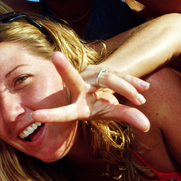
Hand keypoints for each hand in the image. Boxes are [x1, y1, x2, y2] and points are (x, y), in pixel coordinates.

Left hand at [32, 52, 150, 131]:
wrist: (101, 85)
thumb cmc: (99, 104)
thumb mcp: (109, 112)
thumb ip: (125, 117)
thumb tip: (145, 125)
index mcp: (77, 104)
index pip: (64, 112)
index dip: (51, 115)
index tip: (35, 117)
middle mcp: (79, 87)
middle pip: (73, 79)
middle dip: (65, 69)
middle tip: (55, 56)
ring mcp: (89, 75)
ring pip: (108, 79)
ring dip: (126, 89)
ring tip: (141, 100)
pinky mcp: (102, 67)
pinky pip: (119, 74)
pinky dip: (132, 82)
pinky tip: (144, 89)